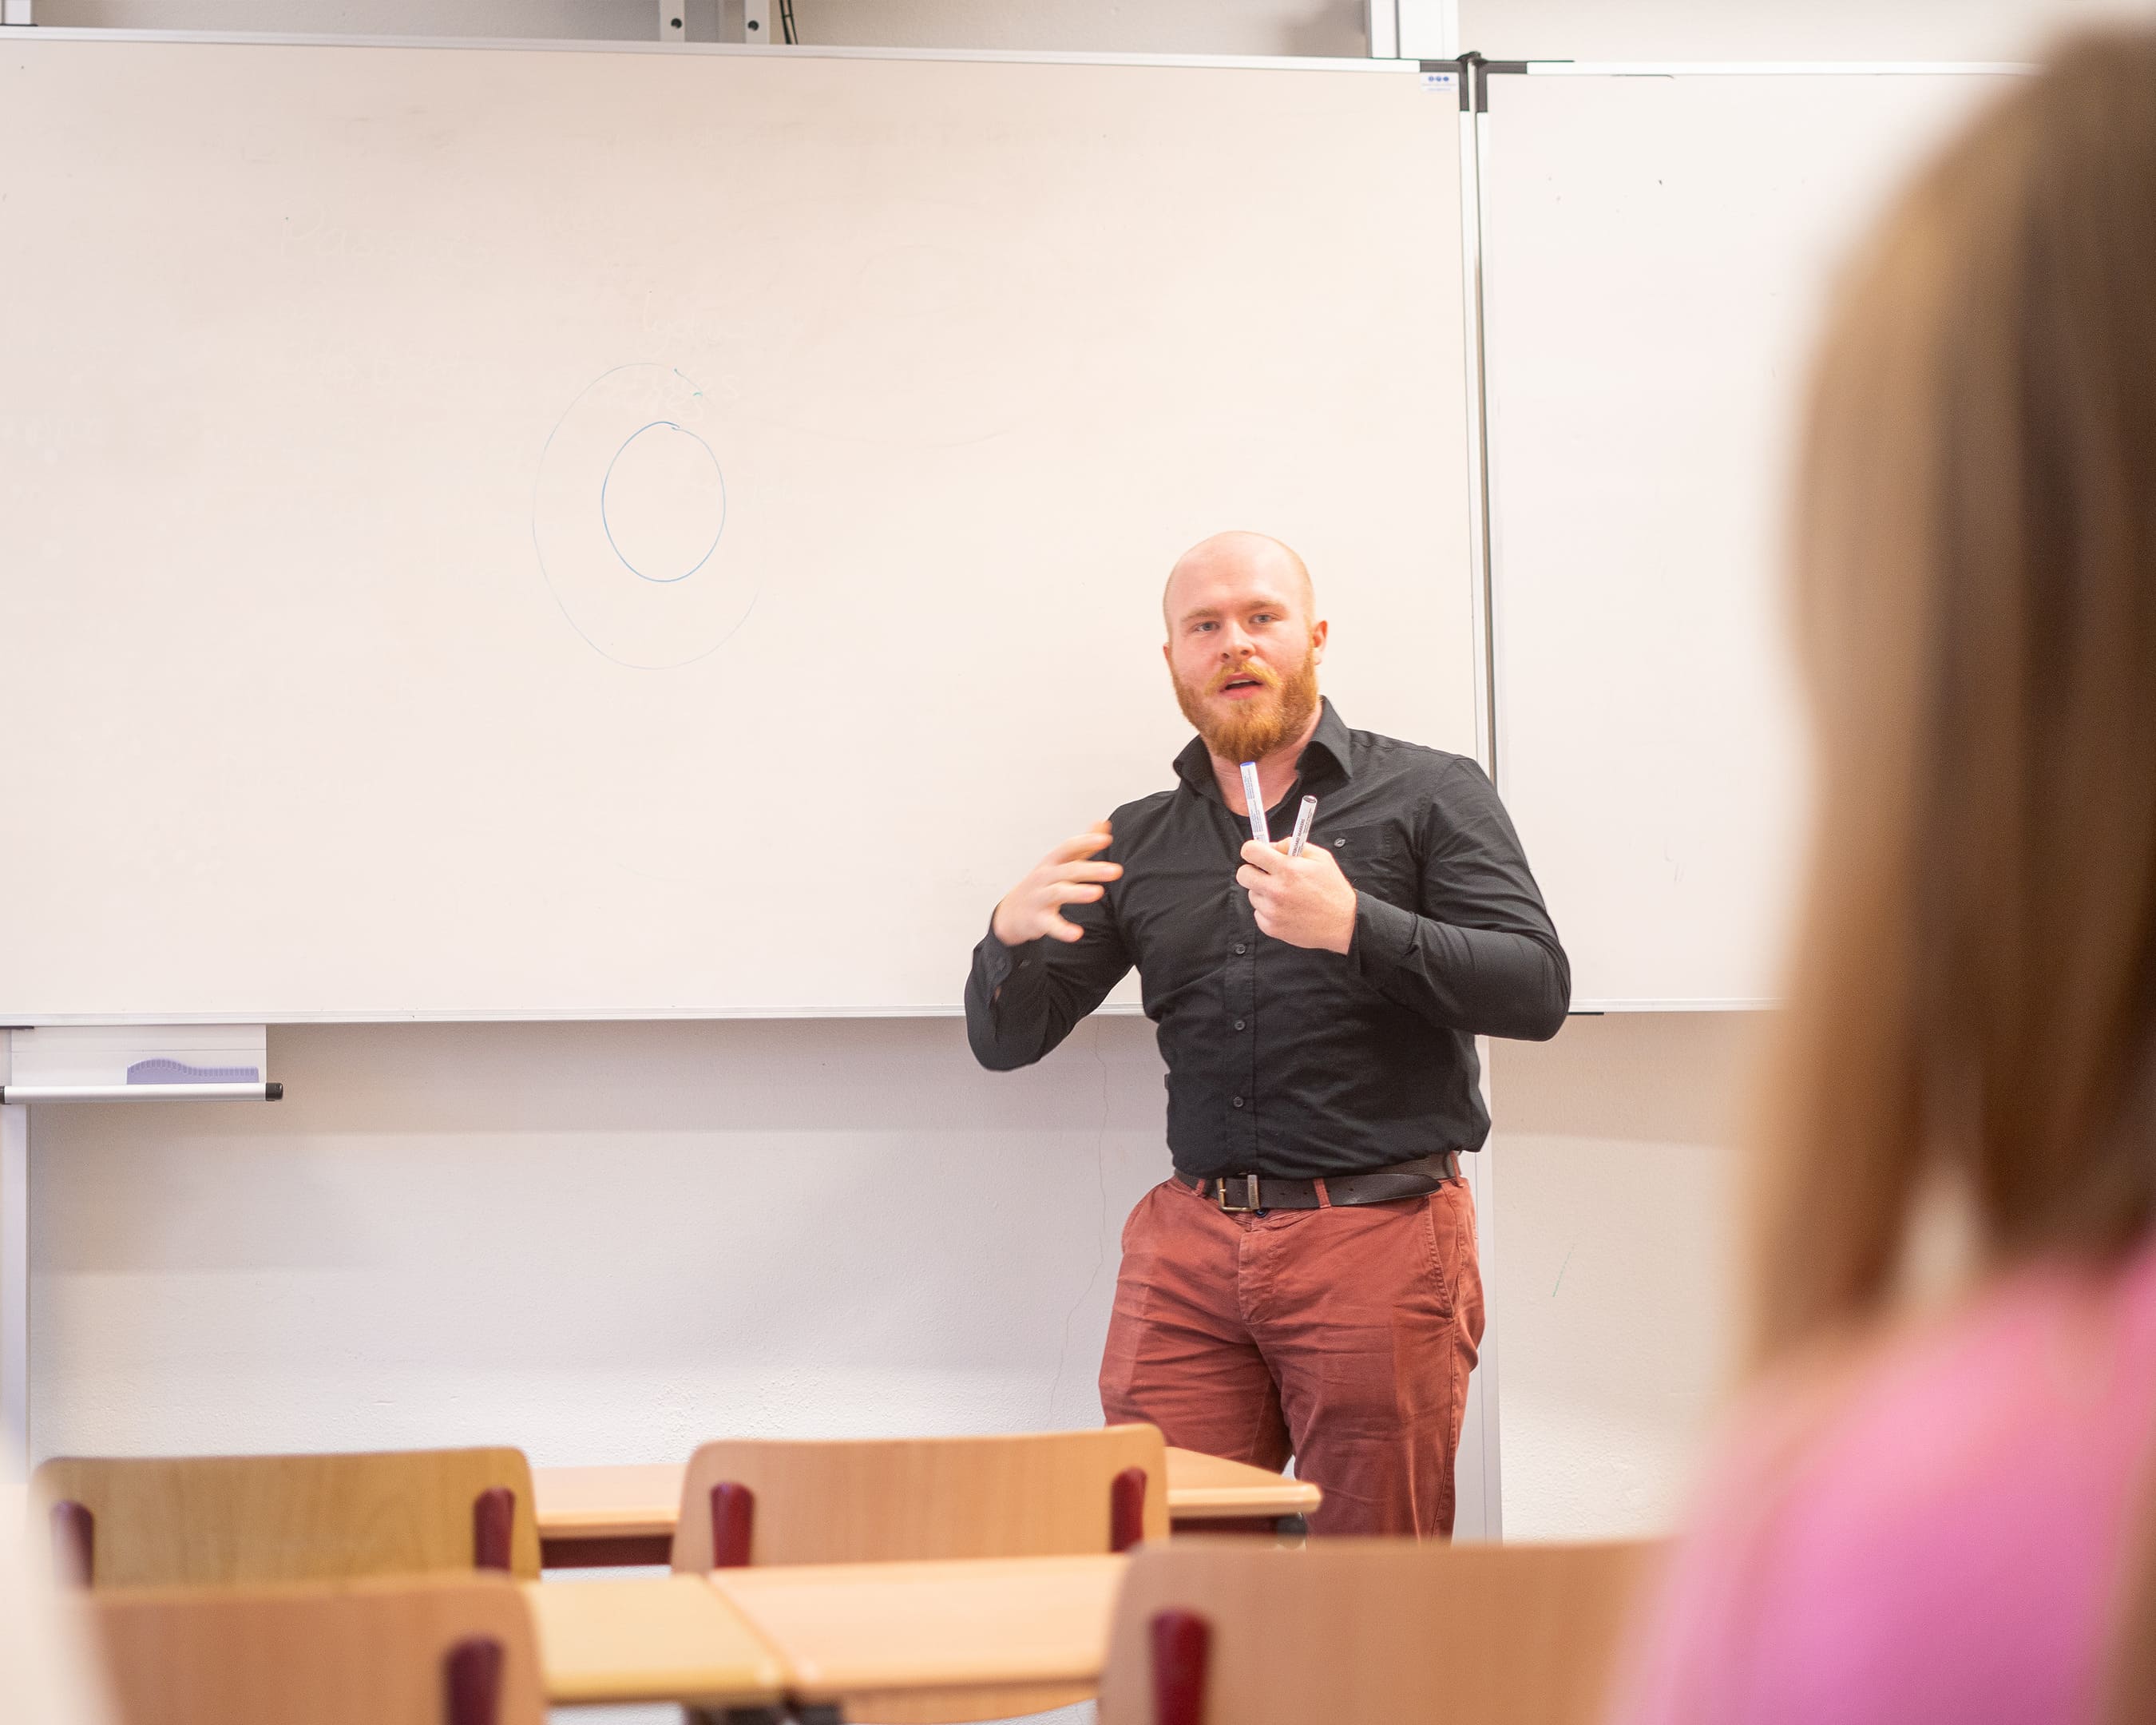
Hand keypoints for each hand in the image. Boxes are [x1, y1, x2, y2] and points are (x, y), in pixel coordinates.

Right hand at [992, 821, 1121, 945]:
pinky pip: (1051, 925)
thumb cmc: (1041, 885)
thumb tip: (1103, 824)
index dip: (1086, 842)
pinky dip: (1063, 929)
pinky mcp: (1037, 920)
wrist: (1010, 913)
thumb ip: (1083, 846)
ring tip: (1097, 893)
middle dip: (1092, 869)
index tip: (1106, 839)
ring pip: (1058, 892)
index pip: (1069, 848)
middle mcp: (1045, 877)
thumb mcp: (1058, 863)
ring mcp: (1040, 898)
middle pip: (1069, 870)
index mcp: (1052, 862)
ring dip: (1078, 893)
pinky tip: (1076, 934)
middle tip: (1116, 871)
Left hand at [1237, 838, 1356, 953]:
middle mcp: (1276, 890)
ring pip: (1252, 894)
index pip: (1250, 851)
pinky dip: (1268, 910)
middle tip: (1266, 873)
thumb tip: (1272, 845)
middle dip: (1252, 870)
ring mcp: (1272, 910)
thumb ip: (1293, 845)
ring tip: (1285, 894)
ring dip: (1263, 892)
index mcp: (1288, 869)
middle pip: (1242, 874)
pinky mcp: (1270, 927)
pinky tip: (1286, 908)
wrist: (1343, 924)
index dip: (1252, 849)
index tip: (1257, 853)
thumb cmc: (1333, 890)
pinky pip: (1258, 912)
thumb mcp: (1321, 857)